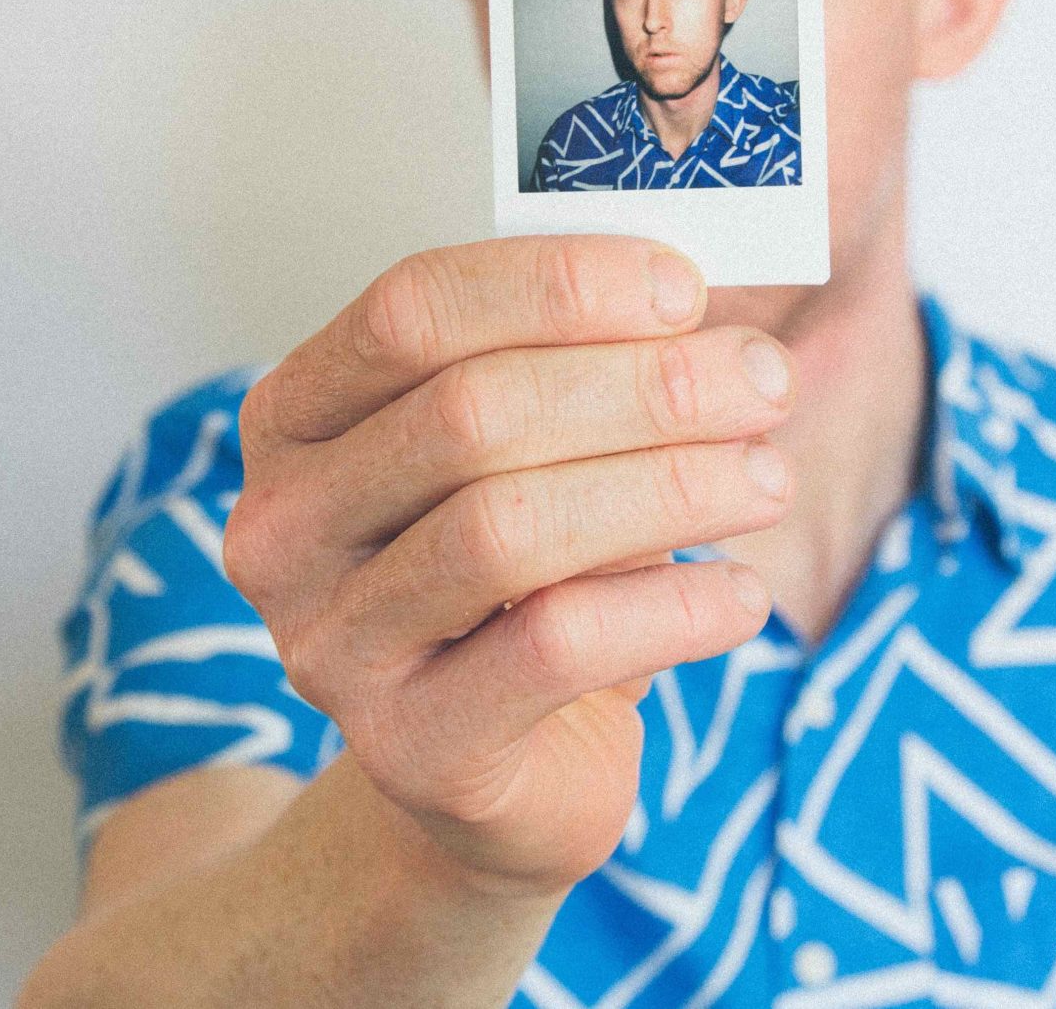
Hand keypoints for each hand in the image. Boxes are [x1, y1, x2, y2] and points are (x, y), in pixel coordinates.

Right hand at [225, 235, 794, 898]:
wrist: (493, 769)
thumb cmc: (524, 582)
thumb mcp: (536, 454)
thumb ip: (580, 368)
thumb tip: (695, 303)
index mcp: (301, 416)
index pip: (412, 311)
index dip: (555, 285)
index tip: (685, 289)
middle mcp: (287, 525)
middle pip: (469, 413)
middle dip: (642, 386)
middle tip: (765, 382)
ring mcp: (334, 644)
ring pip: (507, 529)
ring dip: (668, 489)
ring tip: (768, 479)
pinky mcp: (409, 748)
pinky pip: (552, 651)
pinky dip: (668, 610)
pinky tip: (741, 595)